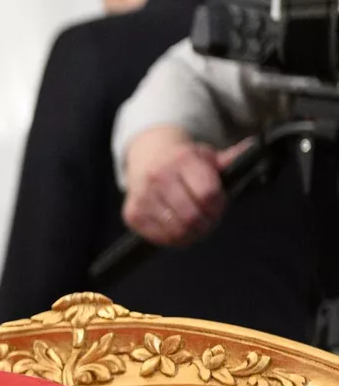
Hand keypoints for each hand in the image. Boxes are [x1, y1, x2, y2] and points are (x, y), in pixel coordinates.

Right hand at [122, 125, 248, 246]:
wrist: (146, 158)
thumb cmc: (182, 160)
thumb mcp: (206, 156)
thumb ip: (231, 158)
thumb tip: (253, 148)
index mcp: (181, 160)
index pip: (208, 194)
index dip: (219, 205)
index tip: (219, 205)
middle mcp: (158, 177)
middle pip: (192, 216)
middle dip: (207, 223)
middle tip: (209, 219)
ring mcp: (143, 197)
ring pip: (177, 230)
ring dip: (192, 233)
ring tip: (196, 225)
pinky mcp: (133, 214)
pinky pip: (161, 238)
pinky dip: (174, 237)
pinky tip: (178, 227)